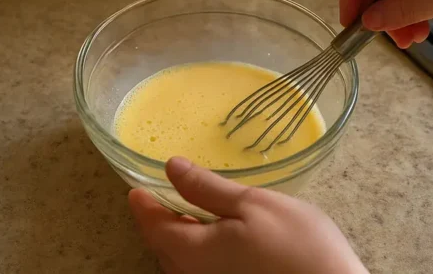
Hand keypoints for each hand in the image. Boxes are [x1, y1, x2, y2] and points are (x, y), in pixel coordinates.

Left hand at [128, 157, 367, 273]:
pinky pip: (201, 272)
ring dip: (181, 240)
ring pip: (182, 264)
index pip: (154, 228)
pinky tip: (218, 241)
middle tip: (164, 198)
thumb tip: (172, 168)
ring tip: (190, 216)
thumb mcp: (252, 204)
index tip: (136, 189)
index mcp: (192, 253)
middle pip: (165, 250)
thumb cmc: (295, 243)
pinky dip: (199, 253)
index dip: (144, 206)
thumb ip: (208, 189)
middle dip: (160, 224)